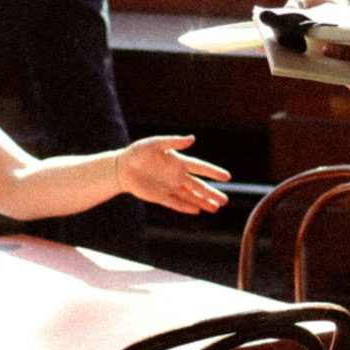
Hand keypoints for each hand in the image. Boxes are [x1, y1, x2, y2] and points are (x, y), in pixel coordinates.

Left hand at [114, 135, 229, 213]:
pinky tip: (198, 211)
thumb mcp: (155, 144)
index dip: (213, 172)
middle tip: (226, 201)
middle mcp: (177, 175)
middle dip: (212, 193)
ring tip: (216, 208)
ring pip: (190, 196)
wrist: (122, 167)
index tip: (227, 177)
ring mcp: (170, 187)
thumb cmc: (138, 152)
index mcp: (178, 161)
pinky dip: (186, 207)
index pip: (200, 167)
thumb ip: (174, 142)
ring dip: (203, 202)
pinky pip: (176, 203)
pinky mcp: (160, 197)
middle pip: (198, 186)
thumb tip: (192, 139)